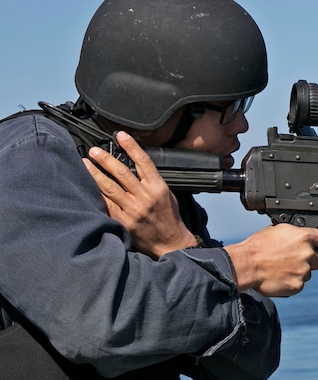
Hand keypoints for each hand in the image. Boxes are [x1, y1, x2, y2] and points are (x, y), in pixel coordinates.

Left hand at [84, 132, 198, 258]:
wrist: (170, 243)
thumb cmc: (169, 217)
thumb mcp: (168, 195)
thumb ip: (152, 181)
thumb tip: (135, 165)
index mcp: (158, 188)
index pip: (143, 162)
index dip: (131, 146)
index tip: (120, 135)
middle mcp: (145, 197)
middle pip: (122, 173)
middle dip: (106, 159)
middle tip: (94, 150)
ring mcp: (133, 210)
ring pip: (110, 188)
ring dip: (95, 174)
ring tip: (85, 163)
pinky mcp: (124, 221)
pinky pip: (107, 204)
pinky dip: (96, 194)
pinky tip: (87, 186)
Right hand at [225, 224, 317, 296]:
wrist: (247, 265)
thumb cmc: (259, 246)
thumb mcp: (280, 230)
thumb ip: (297, 234)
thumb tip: (304, 237)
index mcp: (305, 237)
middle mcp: (308, 254)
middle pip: (317, 260)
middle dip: (307, 260)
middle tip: (289, 259)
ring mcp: (304, 271)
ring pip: (307, 272)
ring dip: (298, 271)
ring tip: (280, 267)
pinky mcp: (298, 285)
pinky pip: (299, 284)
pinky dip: (291, 281)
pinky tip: (279, 276)